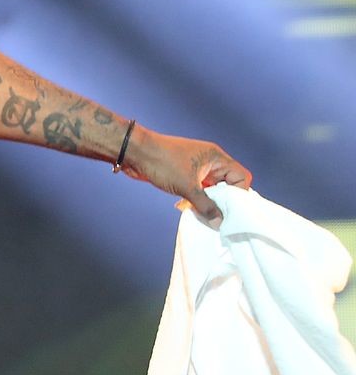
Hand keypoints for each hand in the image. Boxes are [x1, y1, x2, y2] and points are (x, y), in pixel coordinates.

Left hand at [123, 127, 251, 224]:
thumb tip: (220, 222)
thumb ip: (206, 205)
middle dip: (223, 201)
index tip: (230, 209)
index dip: (239, 194)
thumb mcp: (187, 187)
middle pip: (228, 184)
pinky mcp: (184, 174)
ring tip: (203, 216)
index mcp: (216, 158)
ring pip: (212, 188)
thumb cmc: (162, 162)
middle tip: (217, 216)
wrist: (134, 152)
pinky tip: (188, 208)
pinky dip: (196, 199)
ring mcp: (197, 168)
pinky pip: (198, 189)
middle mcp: (210, 161)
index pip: (241, 177)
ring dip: (208, 202)